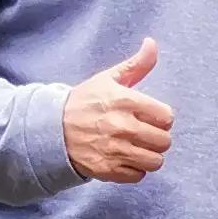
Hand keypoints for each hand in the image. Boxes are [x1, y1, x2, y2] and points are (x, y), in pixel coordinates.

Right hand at [65, 38, 171, 183]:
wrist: (50, 129)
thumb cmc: (84, 102)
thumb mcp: (108, 79)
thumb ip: (136, 65)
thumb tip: (152, 43)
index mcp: (125, 101)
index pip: (166, 117)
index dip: (161, 118)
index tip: (150, 117)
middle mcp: (122, 126)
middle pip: (164, 141)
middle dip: (156, 138)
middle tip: (143, 134)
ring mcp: (114, 150)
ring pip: (155, 161)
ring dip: (148, 156)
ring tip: (135, 147)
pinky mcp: (107, 170)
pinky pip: (138, 176)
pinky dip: (133, 170)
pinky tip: (122, 158)